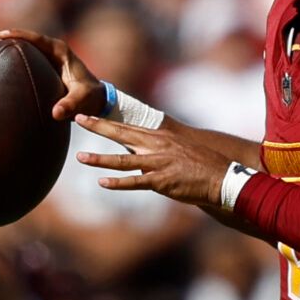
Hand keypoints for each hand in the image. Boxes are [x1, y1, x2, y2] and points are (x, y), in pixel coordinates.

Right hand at [0, 29, 105, 120]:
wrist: (94, 99)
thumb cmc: (90, 97)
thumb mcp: (83, 100)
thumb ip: (71, 104)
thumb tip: (56, 113)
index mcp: (58, 50)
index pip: (36, 38)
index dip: (18, 35)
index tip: (2, 36)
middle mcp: (46, 51)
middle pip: (15, 44)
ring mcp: (38, 59)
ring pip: (9, 54)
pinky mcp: (34, 69)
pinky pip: (12, 66)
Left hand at [74, 114, 227, 207]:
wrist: (222, 177)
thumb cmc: (201, 165)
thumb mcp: (177, 150)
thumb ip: (157, 151)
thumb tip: (140, 156)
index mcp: (159, 137)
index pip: (127, 127)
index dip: (105, 121)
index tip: (88, 115)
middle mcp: (156, 146)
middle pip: (121, 134)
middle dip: (97, 127)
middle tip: (78, 120)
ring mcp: (158, 163)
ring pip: (122, 160)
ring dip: (99, 159)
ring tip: (80, 157)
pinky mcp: (161, 181)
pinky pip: (136, 182)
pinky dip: (118, 183)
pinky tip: (102, 183)